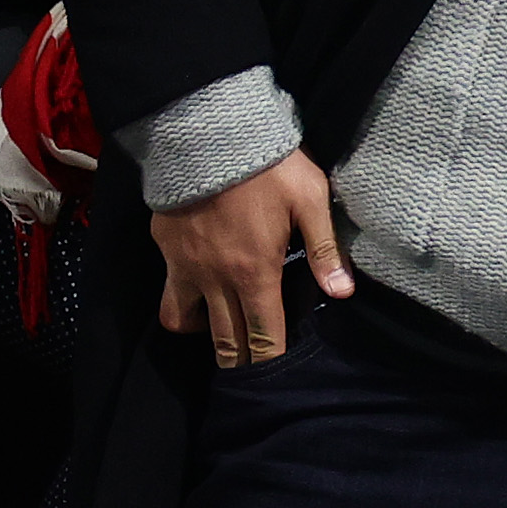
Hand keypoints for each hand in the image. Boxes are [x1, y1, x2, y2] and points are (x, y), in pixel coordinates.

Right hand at [150, 151, 352, 367]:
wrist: (206, 132)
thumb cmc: (268, 166)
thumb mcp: (310, 199)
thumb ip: (324, 248)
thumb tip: (342, 293)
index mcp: (255, 274)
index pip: (263, 336)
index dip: (271, 361)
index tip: (278, 375)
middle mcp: (215, 280)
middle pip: (225, 341)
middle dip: (239, 361)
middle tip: (251, 369)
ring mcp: (184, 266)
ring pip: (184, 322)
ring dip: (204, 334)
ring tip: (221, 331)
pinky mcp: (164, 248)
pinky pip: (169, 290)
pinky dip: (182, 301)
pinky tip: (200, 291)